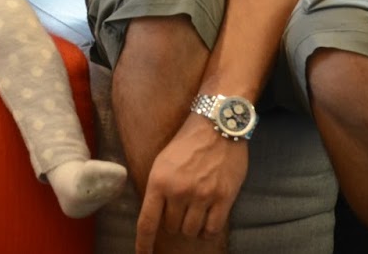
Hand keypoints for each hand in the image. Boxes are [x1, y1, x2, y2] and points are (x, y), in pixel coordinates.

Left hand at [135, 117, 248, 253]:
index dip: (144, 243)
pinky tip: (208, 218)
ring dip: (192, 226)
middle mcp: (179, 191)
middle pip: (172, 228)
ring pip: (191, 231)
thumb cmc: (188, 143)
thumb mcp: (162, 162)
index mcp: (159, 181)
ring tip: (196, 210)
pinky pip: (212, 228)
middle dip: (174, 223)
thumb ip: (158, 189)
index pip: (147, 222)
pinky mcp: (224, 198)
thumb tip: (156, 216)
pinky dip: (208, 228)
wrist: (217, 124)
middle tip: (181, 207)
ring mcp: (202, 196)